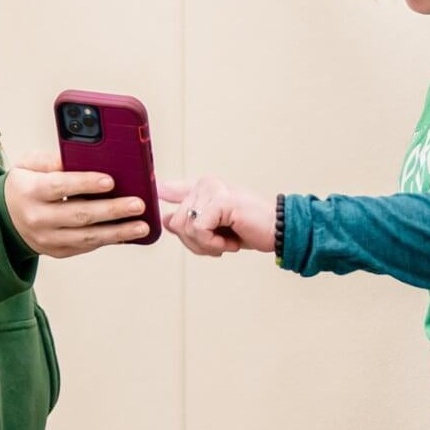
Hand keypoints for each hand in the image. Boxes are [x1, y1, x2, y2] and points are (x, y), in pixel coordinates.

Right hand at [4, 154, 151, 258]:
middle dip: (112, 210)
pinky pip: (86, 247)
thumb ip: (52, 159)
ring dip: (118, 232)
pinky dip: (109, 240)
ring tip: (142, 226)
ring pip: (87, 237)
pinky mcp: (57, 251)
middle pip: (79, 215)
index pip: (59, 186)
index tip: (109, 180)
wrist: (4, 218)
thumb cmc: (24, 185)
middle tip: (138, 204)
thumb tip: (81, 155)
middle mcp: (38, 218)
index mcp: (30, 191)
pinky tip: (128, 234)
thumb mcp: (28, 164)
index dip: (85, 183)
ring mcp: (47, 239)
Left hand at [157, 176, 275, 255]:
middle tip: (219, 245)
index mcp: (202, 186)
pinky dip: (212, 244)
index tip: (150, 188)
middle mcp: (206, 183)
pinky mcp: (221, 200)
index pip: (168, 189)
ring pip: (185, 227)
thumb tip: (165, 218)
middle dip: (194, 243)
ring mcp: (213, 189)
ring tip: (226, 244)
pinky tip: (230, 243)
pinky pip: (199, 230)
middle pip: (175, 221)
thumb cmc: (249, 229)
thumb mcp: (214, 227)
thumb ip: (190, 220)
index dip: (156, 190)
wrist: (279, 232)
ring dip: (205, 246)